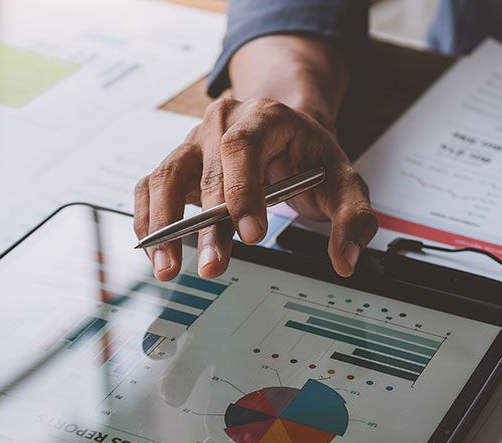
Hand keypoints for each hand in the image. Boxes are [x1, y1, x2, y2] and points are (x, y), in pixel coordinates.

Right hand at [135, 95, 376, 279]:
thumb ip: (352, 219)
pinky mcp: (175, 165)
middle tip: (213, 267)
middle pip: (206, 172)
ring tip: (168, 268)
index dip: (242, 190)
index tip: (251, 234)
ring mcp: (192, 143)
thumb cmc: (308, 157)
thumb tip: (345, 260)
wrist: (284, 132)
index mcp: (264, 117)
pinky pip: (149, 190)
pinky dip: (149, 223)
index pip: (244, 147)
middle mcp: (221, 123)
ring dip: (164, 226)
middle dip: (208, 227)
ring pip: (164, 178)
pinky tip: (157, 255)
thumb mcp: (344, 181)